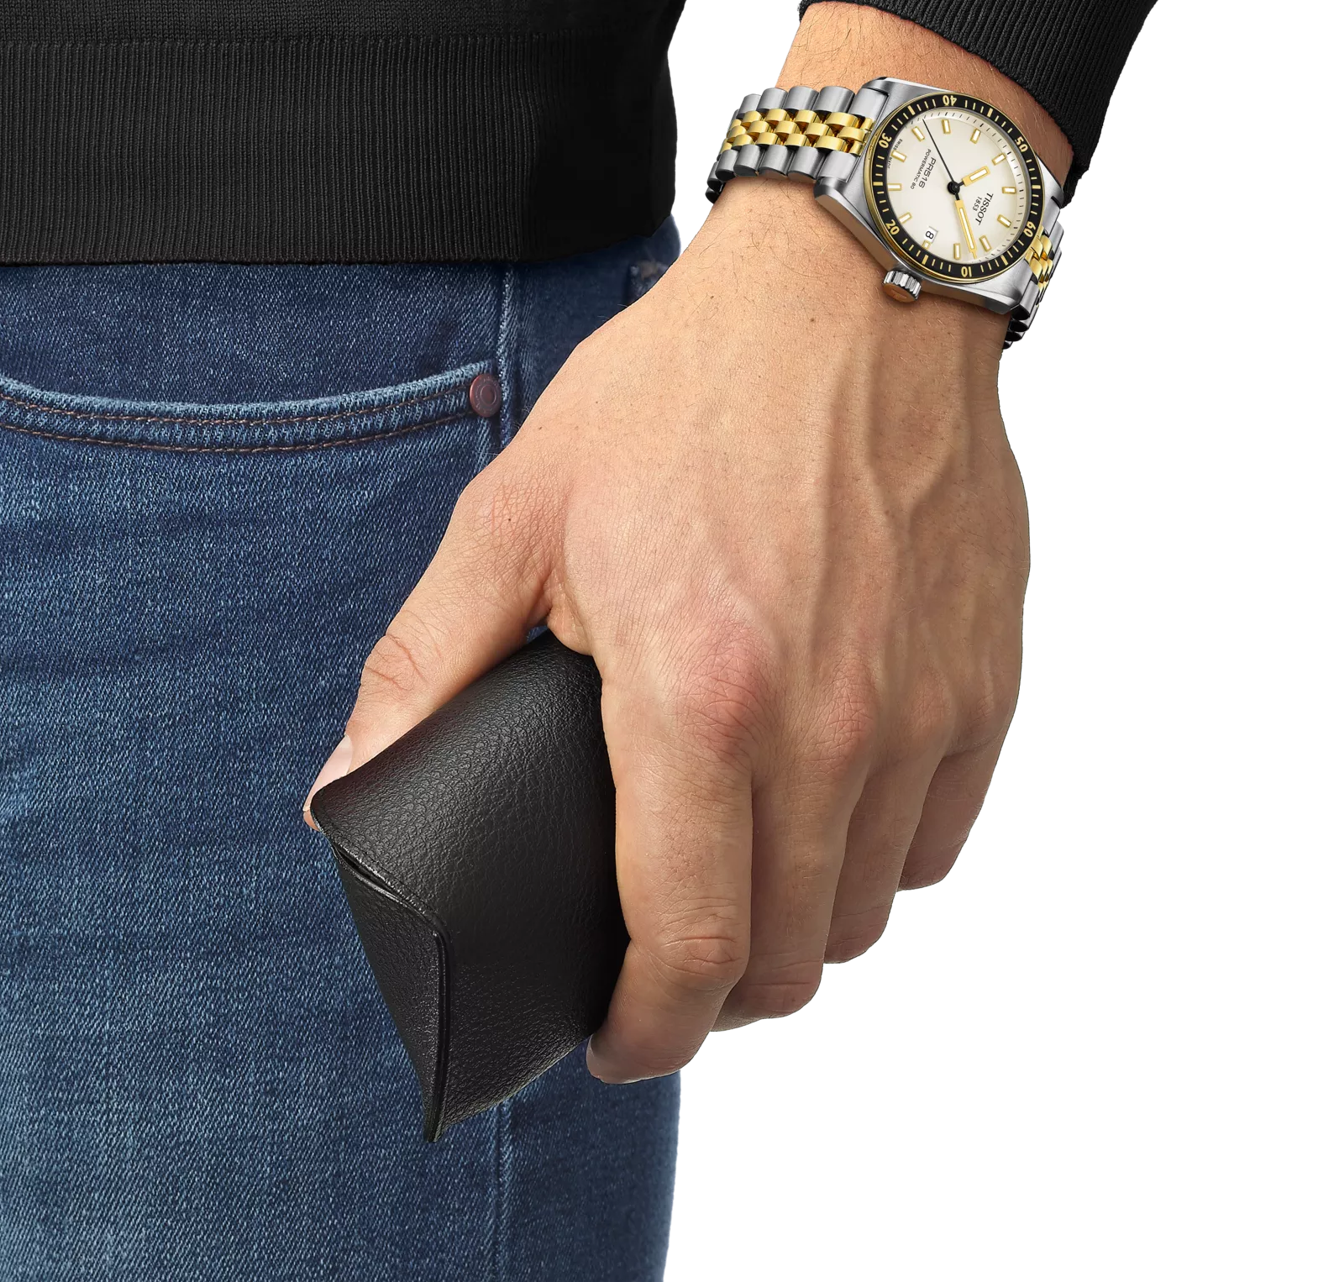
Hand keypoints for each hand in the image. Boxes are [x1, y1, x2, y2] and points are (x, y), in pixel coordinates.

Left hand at [306, 3, 1065, 1081]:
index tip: (619, 1037)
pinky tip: (831, 803)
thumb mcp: (523, 509)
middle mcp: (828, 728)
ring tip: (747, 874)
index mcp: (698, 695)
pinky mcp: (983, 681)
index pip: (687, 942)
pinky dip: (878, 855)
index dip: (646, 1027)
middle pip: (788, 959)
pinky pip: (938, 839)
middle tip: (670, 953)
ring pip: (867, 913)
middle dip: (717, 990)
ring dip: (798, 926)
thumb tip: (347, 790)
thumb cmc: (688, 391)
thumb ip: (429, 664)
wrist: (854, 294)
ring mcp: (921, 712)